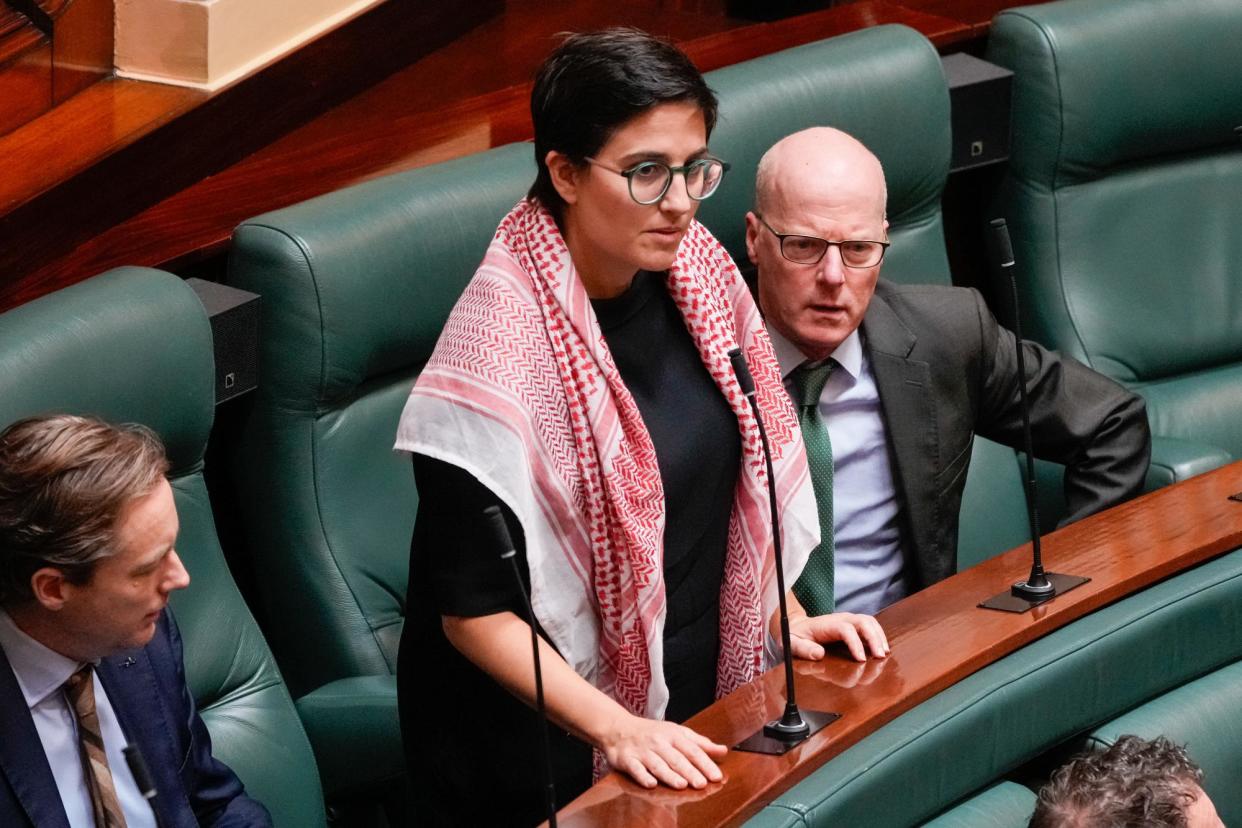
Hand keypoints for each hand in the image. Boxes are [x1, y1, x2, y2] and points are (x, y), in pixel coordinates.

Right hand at [600, 713, 727, 789]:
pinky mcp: (626, 759)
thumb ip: (700, 743)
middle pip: (676, 758)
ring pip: (657, 764)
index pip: (692, 750)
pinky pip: (635, 768)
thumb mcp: (677, 732)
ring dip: (669, 775)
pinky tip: (651, 784)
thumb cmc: (652, 732)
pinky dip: (642, 776)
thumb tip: (723, 751)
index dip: (705, 763)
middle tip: (702, 784)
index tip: (717, 776)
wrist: (618, 727)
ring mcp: (642, 751)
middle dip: (690, 771)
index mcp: (673, 735)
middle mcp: (658, 742)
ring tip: (682, 785)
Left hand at [789, 611, 888, 661]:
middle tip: (880, 657)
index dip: (855, 643)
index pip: (845, 629)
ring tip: (884, 654)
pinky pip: (870, 626)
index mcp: (826, 624)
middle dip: (874, 638)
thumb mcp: (792, 643)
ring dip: (880, 636)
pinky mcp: (854, 625)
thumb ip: (803, 649)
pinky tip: (882, 650)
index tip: (860, 660)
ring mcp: (848, 620)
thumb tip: (818, 654)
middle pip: (863, 621)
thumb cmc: (796, 637)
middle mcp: (840, 619)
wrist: (798, 626)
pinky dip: (879, 636)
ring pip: (870, 622)